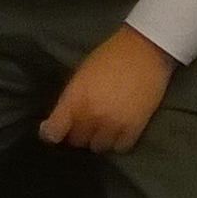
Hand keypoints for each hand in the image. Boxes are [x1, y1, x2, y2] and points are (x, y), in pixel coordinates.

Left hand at [38, 25, 171, 152]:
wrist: (144, 50)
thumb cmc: (110, 56)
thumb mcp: (82, 74)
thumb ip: (71, 98)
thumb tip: (61, 117)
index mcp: (75, 98)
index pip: (54, 131)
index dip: (52, 133)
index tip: (54, 132)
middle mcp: (91, 114)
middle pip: (77, 140)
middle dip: (78, 133)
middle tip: (85, 123)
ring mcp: (113, 123)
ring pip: (98, 147)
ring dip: (98, 138)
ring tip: (103, 127)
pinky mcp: (134, 127)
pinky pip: (120, 147)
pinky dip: (118, 142)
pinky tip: (119, 130)